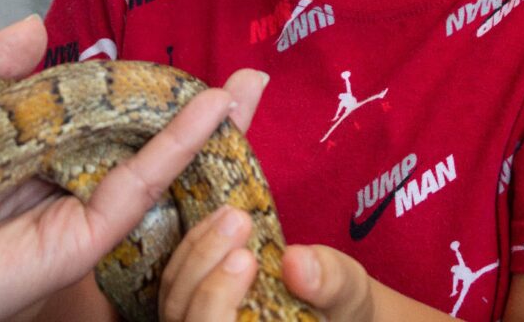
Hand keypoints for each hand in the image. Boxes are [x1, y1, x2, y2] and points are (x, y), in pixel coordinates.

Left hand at [0, 17, 266, 321]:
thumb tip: (36, 24)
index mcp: (44, 155)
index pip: (117, 121)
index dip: (159, 96)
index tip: (198, 68)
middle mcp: (68, 185)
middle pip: (150, 148)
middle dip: (206, 118)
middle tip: (254, 83)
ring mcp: (77, 215)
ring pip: (157, 171)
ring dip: (207, 132)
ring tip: (249, 93)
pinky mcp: (76, 242)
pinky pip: (135, 191)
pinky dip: (176, 150)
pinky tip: (209, 113)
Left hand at [159, 228, 437, 321]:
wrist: (331, 309)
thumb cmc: (341, 305)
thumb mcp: (349, 292)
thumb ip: (329, 282)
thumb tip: (296, 262)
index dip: (217, 304)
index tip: (246, 259)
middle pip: (186, 320)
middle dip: (206, 266)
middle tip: (238, 220)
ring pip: (174, 302)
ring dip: (199, 250)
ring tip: (233, 213)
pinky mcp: (190, 310)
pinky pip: (175, 285)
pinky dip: (193, 248)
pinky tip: (219, 216)